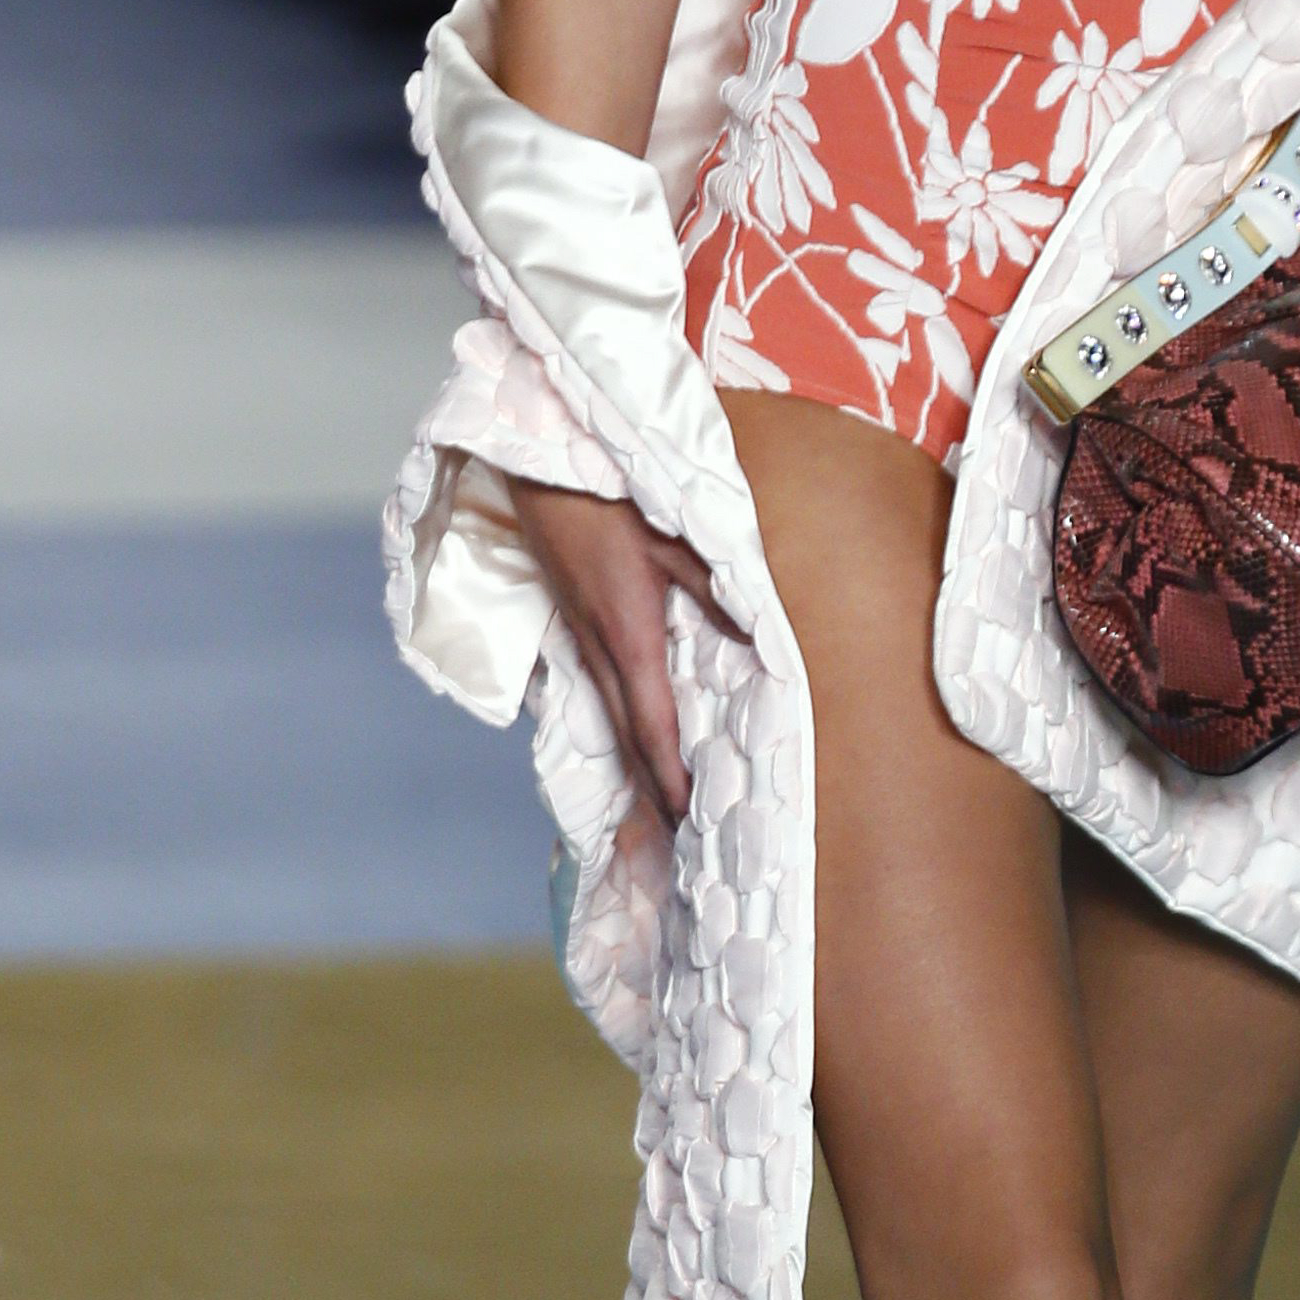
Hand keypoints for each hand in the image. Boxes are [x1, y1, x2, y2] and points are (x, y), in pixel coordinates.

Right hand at [508, 477, 739, 836]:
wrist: (538, 459)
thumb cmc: (612, 492)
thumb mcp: (677, 533)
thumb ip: (716, 586)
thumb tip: (761, 635)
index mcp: (627, 631)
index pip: (651, 723)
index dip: (669, 775)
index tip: (686, 817)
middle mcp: (598, 645)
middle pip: (627, 735)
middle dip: (653, 790)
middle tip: (677, 840)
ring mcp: (578, 634)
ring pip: (610, 715)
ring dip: (634, 764)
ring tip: (657, 808)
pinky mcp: (572, 619)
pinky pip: (598, 688)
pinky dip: (619, 726)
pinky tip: (630, 738)